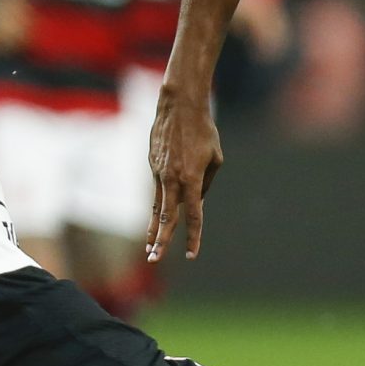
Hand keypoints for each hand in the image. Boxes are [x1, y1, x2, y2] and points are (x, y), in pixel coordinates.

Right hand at [147, 87, 223, 262]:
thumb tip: (196, 202)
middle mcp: (172, 179)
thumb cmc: (203, 131)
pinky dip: (154, 207)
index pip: (192, 216)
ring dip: (153, 229)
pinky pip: (156, 190)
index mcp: (191, 179)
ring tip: (150, 248)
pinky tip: (153, 221)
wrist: (179, 106)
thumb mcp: (214, 159)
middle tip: (154, 259)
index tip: (191, 254)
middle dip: (162, 241)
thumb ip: (206, 184)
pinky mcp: (151, 166)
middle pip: (167, 217)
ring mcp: (158, 173)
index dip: (193, 237)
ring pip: (156, 207)